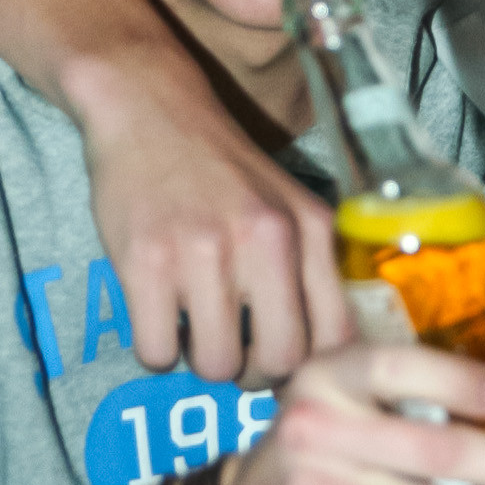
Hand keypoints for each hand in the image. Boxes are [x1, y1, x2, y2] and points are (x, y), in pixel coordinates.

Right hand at [73, 48, 349, 384]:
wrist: (150, 110)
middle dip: (256, 374)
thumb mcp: (289, 206)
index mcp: (310, 228)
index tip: (287, 361)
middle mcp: (267, 239)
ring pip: (216, 365)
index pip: (337, 335)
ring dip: (202, 360)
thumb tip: (319, 358)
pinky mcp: (146, 263)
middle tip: (237, 355)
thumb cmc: (222, 172)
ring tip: (194, 326)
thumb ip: (312, 269)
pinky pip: (157, 353)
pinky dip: (156, 350)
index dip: (313, 366)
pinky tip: (158, 316)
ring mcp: (205, 251)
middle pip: (279, 362)